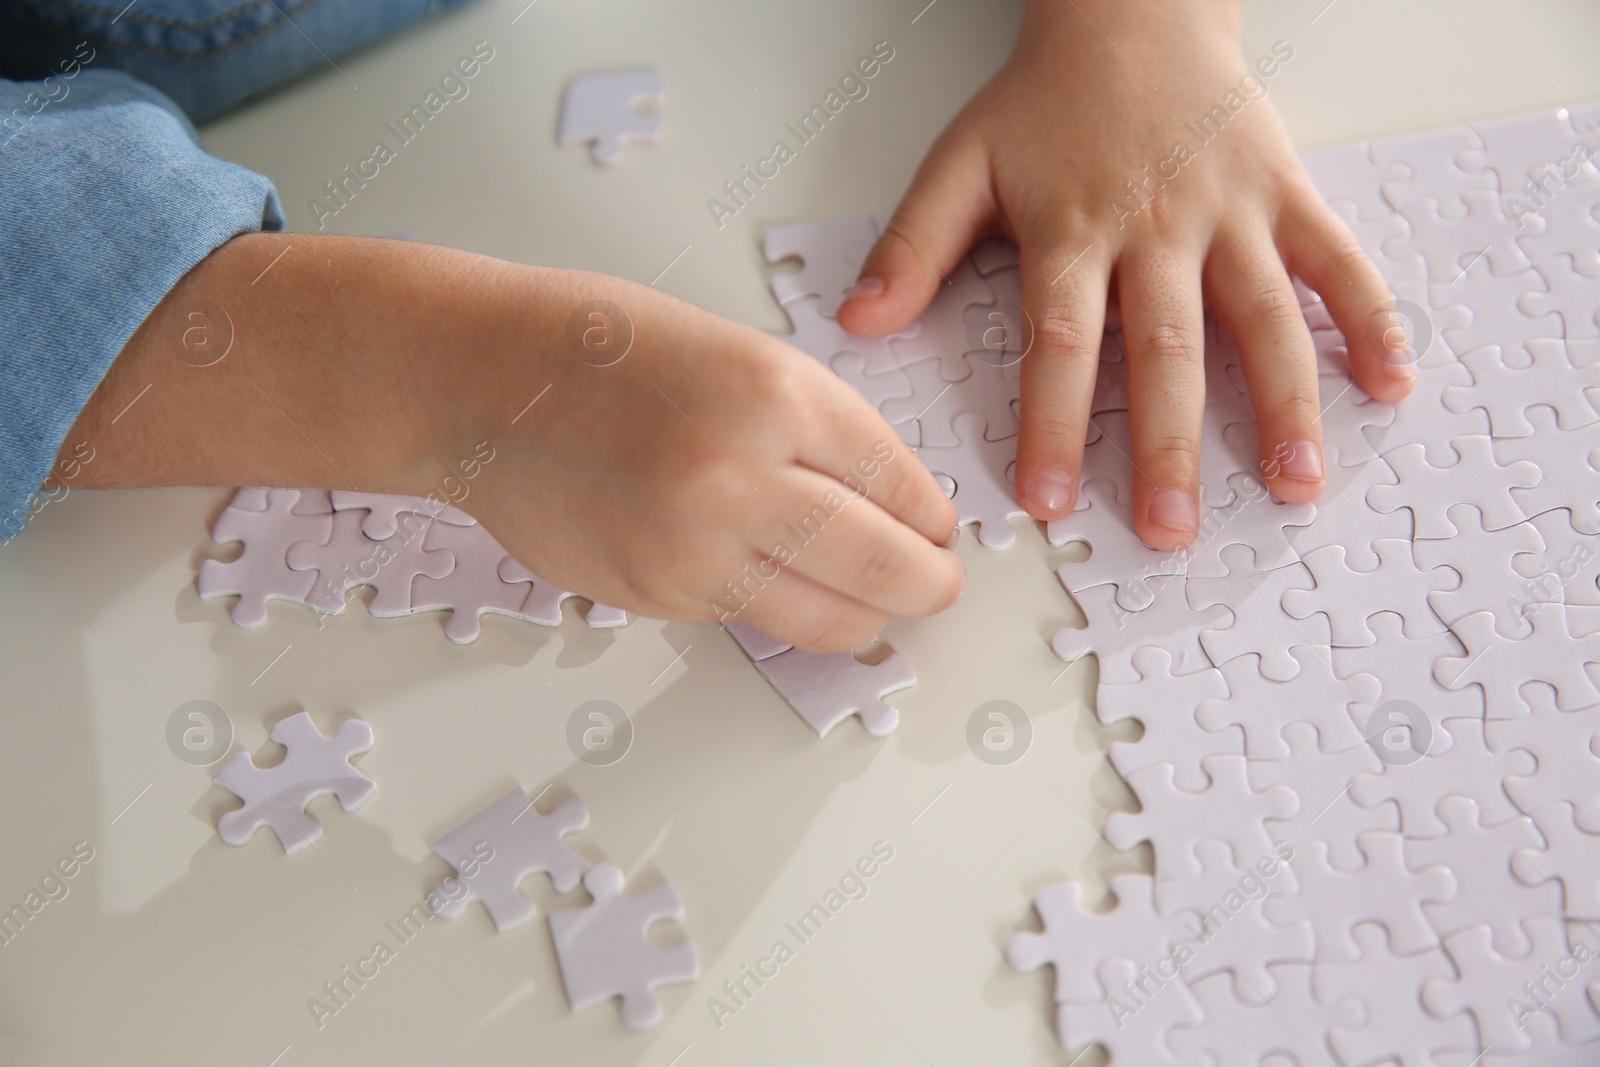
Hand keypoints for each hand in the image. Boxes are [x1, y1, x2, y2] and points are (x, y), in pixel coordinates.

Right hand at [462, 269, 962, 651]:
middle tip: (932, 582)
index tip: (938, 530)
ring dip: (867, 616)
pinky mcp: (654, 595)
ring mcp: (694, 548)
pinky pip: (752, 620)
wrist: (478, 382)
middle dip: (927, 585)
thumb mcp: (737, 351)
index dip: (933, 519)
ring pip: (832, 621)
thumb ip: (817, 426)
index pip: (902, 484)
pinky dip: (780, 608)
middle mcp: (741, 476)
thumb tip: (890, 502)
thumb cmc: (597, 348)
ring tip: (868, 597)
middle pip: (889, 570)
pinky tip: (774, 577)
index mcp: (775, 394)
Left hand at [836, 0, 1412, 550]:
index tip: (1048, 499)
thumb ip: (914, 247)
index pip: (1060, 342)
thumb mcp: (963, 162)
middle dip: (1169, 447)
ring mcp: (1230, 213)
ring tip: (1297, 482)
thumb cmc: (1047, 100)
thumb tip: (859, 322)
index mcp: (1073, 231)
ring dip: (1285, 404)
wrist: (1133, 12)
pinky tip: (1391, 384)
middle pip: (1165, 350)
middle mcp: (1156, 230)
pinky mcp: (1285, 194)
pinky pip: (1337, 261)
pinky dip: (1370, 319)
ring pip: (1263, 318)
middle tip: (1172, 529)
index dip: (1051, 423)